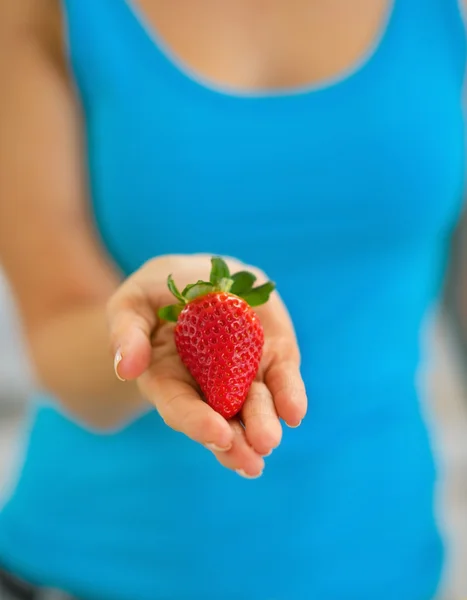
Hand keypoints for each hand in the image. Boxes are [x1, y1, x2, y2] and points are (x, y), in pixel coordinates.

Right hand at [107, 254, 306, 477]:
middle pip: (221, 420)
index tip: (217, 435)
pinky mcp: (272, 357)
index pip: (180, 406)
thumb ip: (127, 332)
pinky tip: (293, 412)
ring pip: (255, 407)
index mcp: (168, 378)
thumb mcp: (134, 302)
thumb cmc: (159, 290)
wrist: (205, 273)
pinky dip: (289, 396)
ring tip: (268, 441)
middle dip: (235, 442)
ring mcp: (243, 373)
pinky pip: (283, 379)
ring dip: (263, 425)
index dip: (197, 422)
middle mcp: (207, 386)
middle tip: (250, 461)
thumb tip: (126, 368)